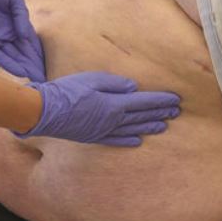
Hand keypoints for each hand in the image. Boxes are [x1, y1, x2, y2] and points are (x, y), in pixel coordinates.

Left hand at [0, 0, 44, 81]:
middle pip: (24, 53)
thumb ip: (22, 14)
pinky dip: (10, 64)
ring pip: (14, 57)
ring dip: (25, 67)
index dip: (39, 53)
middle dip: (34, 65)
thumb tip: (27, 35)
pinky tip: (21, 72)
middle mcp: (7, 33)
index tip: (47, 64)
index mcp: (16, 22)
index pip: (30, 41)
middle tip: (45, 77)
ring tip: (37, 78)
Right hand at [16, 72, 180, 146]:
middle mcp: (113, 120)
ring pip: (132, 129)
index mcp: (114, 104)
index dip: (160, 100)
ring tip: (164, 126)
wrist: (45, 112)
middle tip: (176, 112)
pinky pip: (116, 140)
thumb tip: (133, 88)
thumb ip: (114, 83)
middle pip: (141, 116)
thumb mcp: (92, 79)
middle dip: (160, 113)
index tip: (175, 100)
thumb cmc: (67, 91)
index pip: (143, 102)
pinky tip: (138, 141)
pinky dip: (129, 140)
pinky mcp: (94, 137)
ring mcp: (104, 131)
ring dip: (149, 127)